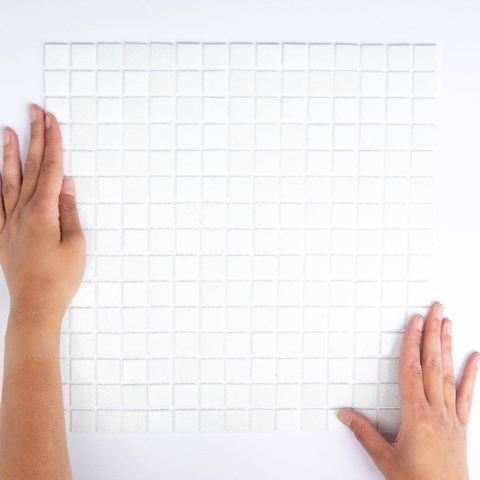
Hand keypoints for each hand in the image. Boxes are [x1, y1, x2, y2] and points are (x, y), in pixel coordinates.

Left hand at [1, 106, 84, 332]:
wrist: (35, 306)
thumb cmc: (59, 278)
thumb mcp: (75, 243)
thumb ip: (68, 210)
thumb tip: (65, 184)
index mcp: (42, 213)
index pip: (50, 169)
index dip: (53, 143)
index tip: (52, 121)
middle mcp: (21, 213)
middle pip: (30, 168)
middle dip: (34, 138)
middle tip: (34, 113)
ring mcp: (9, 223)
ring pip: (8, 181)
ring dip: (10, 155)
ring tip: (8, 132)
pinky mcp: (3, 235)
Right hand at [338, 303, 479, 479]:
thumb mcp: (385, 459)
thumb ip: (364, 433)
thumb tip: (344, 414)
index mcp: (415, 415)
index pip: (411, 370)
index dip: (411, 343)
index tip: (413, 322)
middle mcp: (435, 411)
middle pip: (433, 364)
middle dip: (433, 333)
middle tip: (435, 310)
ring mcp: (451, 417)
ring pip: (449, 374)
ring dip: (448, 346)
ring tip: (448, 323)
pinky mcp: (460, 426)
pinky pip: (466, 396)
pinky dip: (470, 375)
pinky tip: (475, 358)